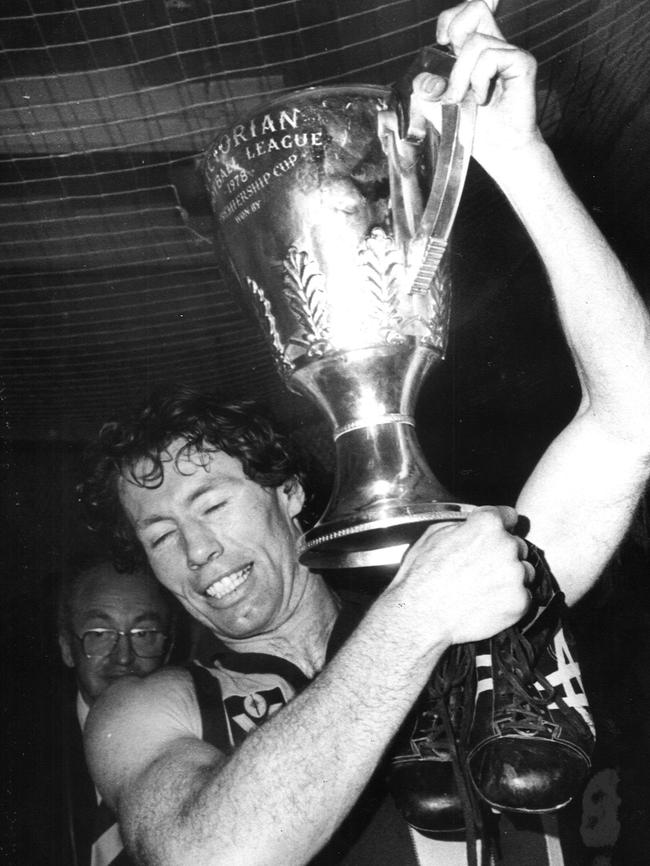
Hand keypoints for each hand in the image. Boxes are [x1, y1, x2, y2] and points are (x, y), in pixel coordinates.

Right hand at [388, 506, 532, 647]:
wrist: (422, 616)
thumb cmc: (423, 576)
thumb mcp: (434, 535)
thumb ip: (463, 525)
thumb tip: (472, 526)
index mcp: (487, 524)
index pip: (508, 515)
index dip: (500, 525)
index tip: (495, 534)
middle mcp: (507, 545)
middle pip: (517, 545)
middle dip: (503, 554)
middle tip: (482, 568)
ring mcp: (516, 574)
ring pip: (524, 571)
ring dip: (510, 577)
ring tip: (485, 588)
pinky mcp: (520, 600)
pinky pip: (524, 596)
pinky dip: (510, 600)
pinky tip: (489, 603)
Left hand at [412, 0, 542, 173]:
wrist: (499, 152)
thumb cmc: (475, 131)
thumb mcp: (439, 109)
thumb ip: (427, 89)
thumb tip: (423, 80)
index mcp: (474, 53)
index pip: (464, 15)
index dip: (449, 19)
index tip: (441, 41)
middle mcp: (493, 47)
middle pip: (476, 7)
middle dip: (455, 33)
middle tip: (453, 70)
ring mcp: (509, 53)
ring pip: (476, 42)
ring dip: (461, 76)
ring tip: (466, 100)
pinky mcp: (522, 62)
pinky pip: (490, 57)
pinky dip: (479, 80)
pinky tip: (483, 99)